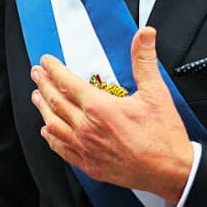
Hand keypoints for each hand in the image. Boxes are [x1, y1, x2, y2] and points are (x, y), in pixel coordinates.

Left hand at [30, 27, 193, 202]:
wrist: (170, 172)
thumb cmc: (163, 136)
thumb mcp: (156, 92)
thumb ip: (145, 60)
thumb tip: (144, 35)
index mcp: (100, 108)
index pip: (68, 83)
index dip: (54, 69)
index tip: (46, 61)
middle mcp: (88, 128)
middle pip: (56, 102)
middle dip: (43, 84)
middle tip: (36, 73)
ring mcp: (86, 148)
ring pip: (54, 125)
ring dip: (43, 108)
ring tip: (36, 96)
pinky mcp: (89, 165)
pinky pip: (62, 149)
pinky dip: (51, 137)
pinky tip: (47, 132)